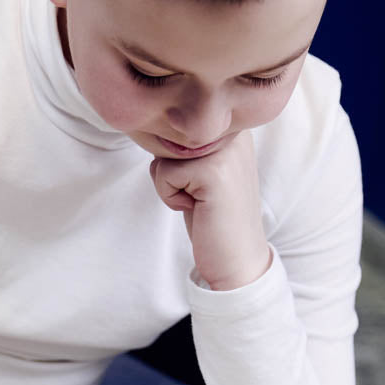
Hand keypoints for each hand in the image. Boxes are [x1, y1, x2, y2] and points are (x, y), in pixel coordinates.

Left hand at [149, 131, 272, 291]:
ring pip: (163, 154)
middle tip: (199, 196)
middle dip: (171, 172)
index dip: (174, 160)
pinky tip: (196, 209)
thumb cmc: (213, 217)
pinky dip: (170, 197)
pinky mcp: (213, 171)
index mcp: (232, 128)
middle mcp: (234, 132)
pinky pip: (164, 174)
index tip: (199, 184)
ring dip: (169, 186)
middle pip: (168, 137)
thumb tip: (148, 128)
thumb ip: (184, 143)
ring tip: (199, 202)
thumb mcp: (199, 171)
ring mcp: (226, 150)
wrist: (237, 259)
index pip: (177, 126)